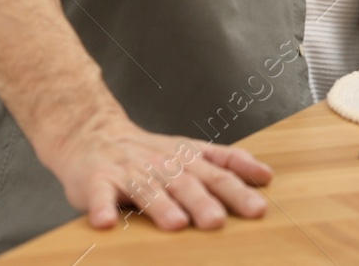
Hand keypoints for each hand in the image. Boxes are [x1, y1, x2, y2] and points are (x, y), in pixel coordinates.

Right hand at [42, 111, 272, 230]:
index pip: (219, 171)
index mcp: (187, 157)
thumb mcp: (190, 151)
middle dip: (204, 202)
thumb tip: (265, 176)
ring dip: (161, 207)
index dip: (239, 187)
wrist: (93, 134)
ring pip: (148, 190)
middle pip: (186, 183)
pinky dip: (102, 208)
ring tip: (176, 224)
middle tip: (218, 222)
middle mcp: (162, 163)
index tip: (259, 207)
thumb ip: (225, 162)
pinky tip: (106, 222)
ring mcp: (129, 172)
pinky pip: (99, 196)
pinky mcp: (96, 181)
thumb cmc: (148, 152)